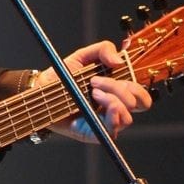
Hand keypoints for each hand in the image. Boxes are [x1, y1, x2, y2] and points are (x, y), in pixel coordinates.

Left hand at [37, 40, 151, 139]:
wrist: (41, 89)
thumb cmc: (63, 75)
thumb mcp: (83, 56)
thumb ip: (103, 49)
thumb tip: (119, 60)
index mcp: (117, 92)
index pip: (141, 96)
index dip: (137, 86)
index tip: (116, 72)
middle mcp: (115, 108)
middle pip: (138, 105)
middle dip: (120, 89)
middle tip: (95, 82)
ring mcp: (105, 121)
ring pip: (127, 118)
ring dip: (113, 100)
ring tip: (92, 92)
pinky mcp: (94, 133)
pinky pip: (112, 131)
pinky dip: (112, 117)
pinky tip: (99, 103)